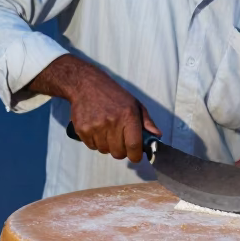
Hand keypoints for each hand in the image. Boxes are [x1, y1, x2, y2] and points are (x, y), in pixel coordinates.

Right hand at [29, 56, 160, 161]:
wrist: (86, 84)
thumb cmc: (113, 95)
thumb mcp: (134, 104)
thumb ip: (147, 121)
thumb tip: (157, 136)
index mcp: (128, 116)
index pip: (134, 146)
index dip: (136, 156)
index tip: (135, 155)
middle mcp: (112, 122)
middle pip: (119, 153)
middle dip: (121, 150)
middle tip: (120, 140)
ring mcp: (95, 126)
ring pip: (105, 150)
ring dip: (107, 145)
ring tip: (106, 131)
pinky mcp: (82, 129)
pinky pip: (92, 147)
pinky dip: (95, 142)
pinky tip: (96, 129)